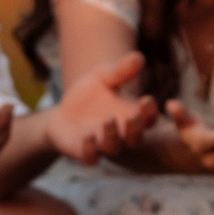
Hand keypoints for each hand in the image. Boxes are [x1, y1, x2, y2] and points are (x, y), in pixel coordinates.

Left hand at [45, 52, 159, 164]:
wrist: (63, 111)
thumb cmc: (90, 93)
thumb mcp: (104, 76)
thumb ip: (121, 70)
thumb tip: (139, 56)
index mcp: (132, 115)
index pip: (148, 117)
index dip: (150, 111)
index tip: (147, 99)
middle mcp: (121, 133)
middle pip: (135, 137)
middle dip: (135, 128)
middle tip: (133, 116)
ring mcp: (103, 145)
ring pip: (114, 148)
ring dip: (112, 136)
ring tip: (108, 121)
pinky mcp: (85, 152)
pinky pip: (91, 157)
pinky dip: (90, 150)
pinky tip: (88, 138)